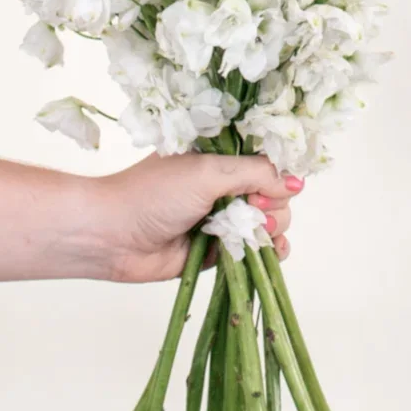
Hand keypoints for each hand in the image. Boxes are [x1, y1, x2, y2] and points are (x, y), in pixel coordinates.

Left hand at [91, 152, 303, 283]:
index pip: (266, 160)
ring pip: (270, 223)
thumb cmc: (153, 194)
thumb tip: (297, 181)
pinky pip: (257, 251)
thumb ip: (255, 173)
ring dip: (272, 230)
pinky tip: (269, 254)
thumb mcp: (208, 173)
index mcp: (220, 157)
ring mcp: (223, 218)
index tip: (269, 186)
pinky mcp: (219, 250)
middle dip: (272, 204)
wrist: (113, 236)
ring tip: (254, 233)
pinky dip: (269, 253)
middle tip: (251, 209)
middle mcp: (224, 185)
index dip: (277, 173)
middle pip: (274, 194)